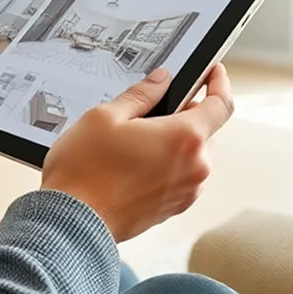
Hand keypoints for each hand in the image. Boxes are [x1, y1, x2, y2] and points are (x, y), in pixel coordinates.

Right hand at [40, 64, 233, 241]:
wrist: (71, 221)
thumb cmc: (85, 170)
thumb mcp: (107, 115)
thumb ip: (142, 94)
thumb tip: (161, 80)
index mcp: (185, 138)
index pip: (220, 104)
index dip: (219, 82)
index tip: (213, 72)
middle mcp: (195, 167)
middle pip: (204, 129)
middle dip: (183, 115)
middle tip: (150, 109)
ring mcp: (186, 192)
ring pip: (191, 153)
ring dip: (173, 141)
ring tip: (133, 140)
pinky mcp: (173, 208)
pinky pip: (180, 175)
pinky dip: (166, 164)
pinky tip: (133, 162)